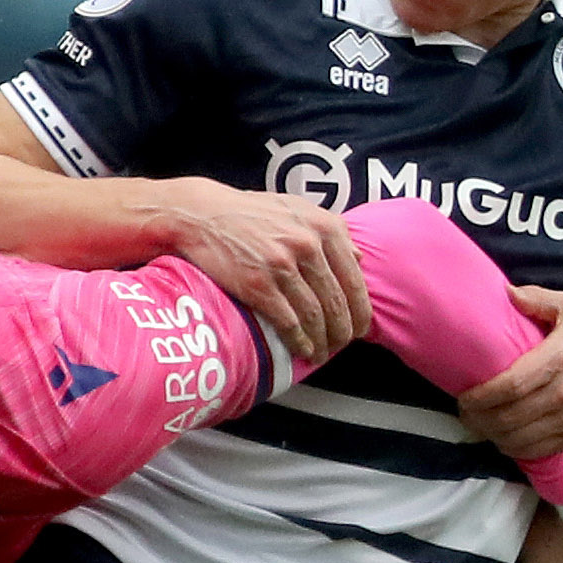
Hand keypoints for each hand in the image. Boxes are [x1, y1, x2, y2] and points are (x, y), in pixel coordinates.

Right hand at [151, 176, 369, 361]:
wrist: (202, 215)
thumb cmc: (249, 213)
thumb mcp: (297, 208)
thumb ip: (329, 230)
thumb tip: (358, 258)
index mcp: (324, 227)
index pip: (353, 278)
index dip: (360, 309)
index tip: (360, 326)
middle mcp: (307, 245)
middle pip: (336, 301)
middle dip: (343, 331)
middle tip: (342, 346)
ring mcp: (283, 266)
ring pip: (315, 315)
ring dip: (322, 341)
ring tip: (322, 354)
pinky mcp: (258, 284)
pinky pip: (288, 322)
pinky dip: (299, 341)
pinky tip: (303, 350)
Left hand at [459, 287, 562, 456]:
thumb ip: (536, 300)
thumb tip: (505, 292)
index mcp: (559, 358)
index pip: (508, 387)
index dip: (479, 398)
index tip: (464, 398)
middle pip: (508, 418)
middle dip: (478, 420)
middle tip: (466, 414)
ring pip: (520, 439)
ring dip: (493, 437)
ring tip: (481, 427)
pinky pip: (540, 450)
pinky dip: (517, 448)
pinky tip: (505, 439)